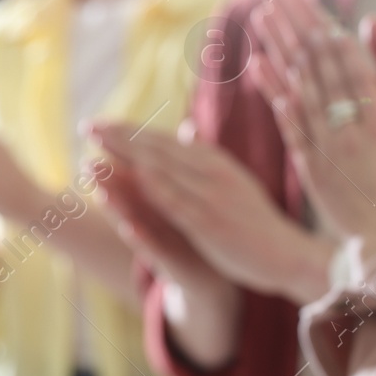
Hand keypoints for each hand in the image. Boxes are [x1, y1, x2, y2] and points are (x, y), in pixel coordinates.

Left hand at [87, 119, 334, 305]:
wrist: (288, 253)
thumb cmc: (258, 222)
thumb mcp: (233, 181)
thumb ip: (205, 156)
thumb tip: (184, 130)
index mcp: (214, 161)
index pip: (163, 141)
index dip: (130, 131)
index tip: (100, 123)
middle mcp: (211, 171)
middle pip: (157, 149)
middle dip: (120, 136)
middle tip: (87, 125)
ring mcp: (210, 196)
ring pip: (161, 170)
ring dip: (126, 158)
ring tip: (95, 149)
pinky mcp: (210, 221)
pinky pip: (175, 202)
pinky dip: (152, 188)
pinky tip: (129, 179)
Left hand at [250, 0, 375, 254]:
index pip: (353, 69)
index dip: (332, 33)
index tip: (316, 3)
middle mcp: (348, 132)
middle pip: (320, 69)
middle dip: (299, 28)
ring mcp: (325, 149)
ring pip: (299, 90)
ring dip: (279, 49)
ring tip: (263, 15)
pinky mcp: (310, 167)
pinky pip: (289, 124)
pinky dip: (274, 94)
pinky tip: (259, 66)